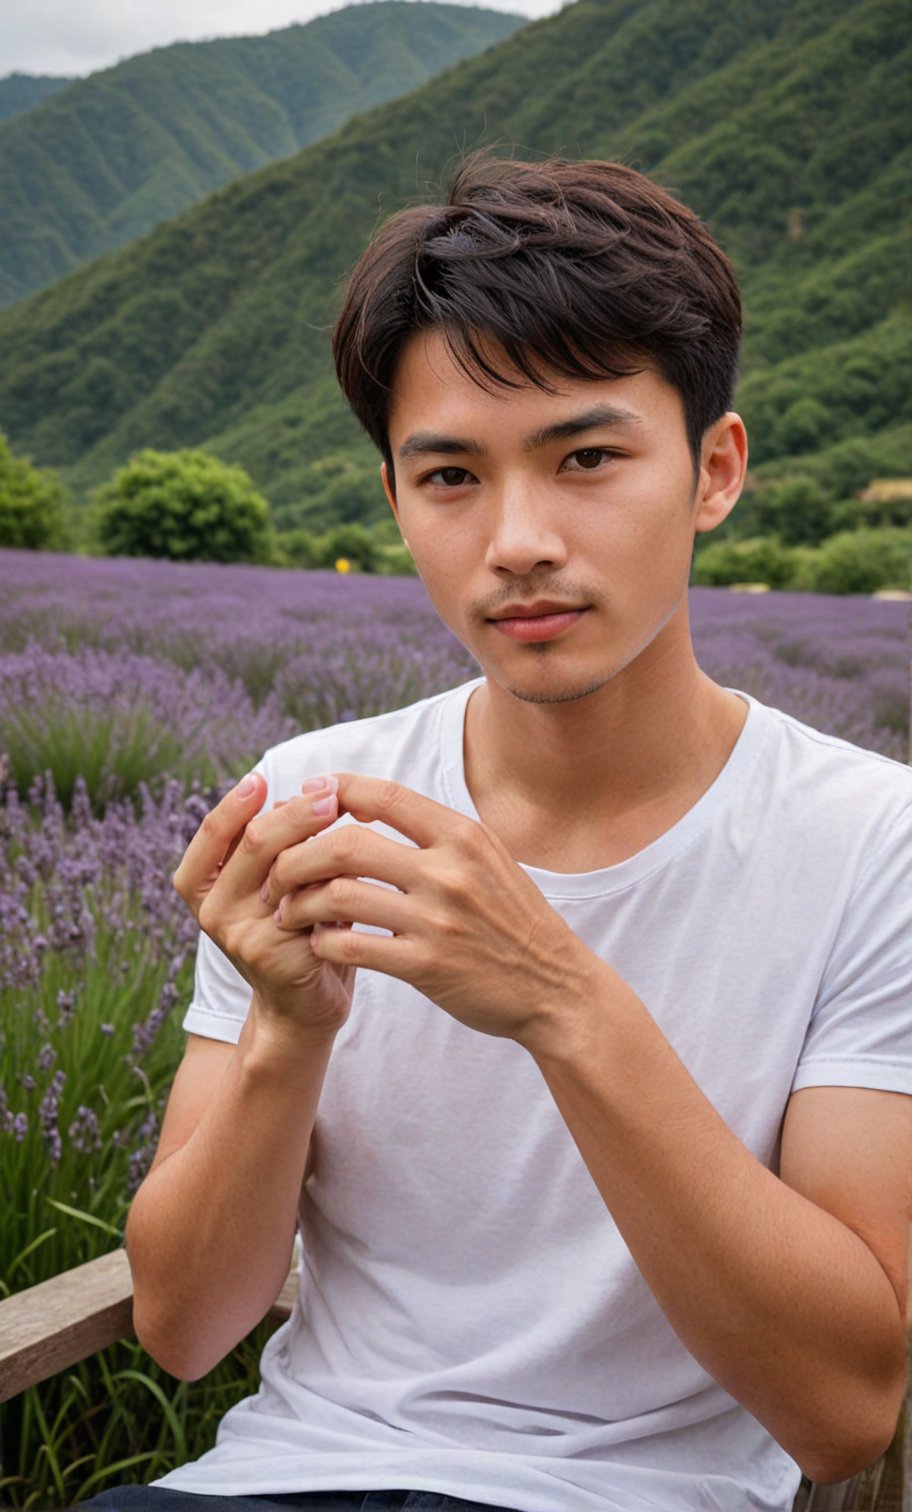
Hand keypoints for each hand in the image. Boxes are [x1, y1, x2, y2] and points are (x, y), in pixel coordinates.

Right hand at [172, 773, 355, 1039]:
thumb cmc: (294, 928)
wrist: (302, 1005)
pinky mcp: (274, 958)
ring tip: (354, 822)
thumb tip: (305, 792)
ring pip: (285, 871)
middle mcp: (213, 911)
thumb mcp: (275, 881)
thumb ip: (276, 844)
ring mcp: (242, 936)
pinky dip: (338, 885)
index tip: (261, 778)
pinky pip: (311, 907)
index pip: (211, 834)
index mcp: (202, 886)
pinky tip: (363, 872)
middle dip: (296, 812)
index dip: (235, 803)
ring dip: (323, 843)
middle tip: (333, 794)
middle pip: (253, 843)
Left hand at [264, 774, 600, 1048]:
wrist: (554, 986)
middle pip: (347, 843)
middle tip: (279, 868)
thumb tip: (371, 801)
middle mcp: (449, 871)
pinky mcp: (427, 966)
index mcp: (463, 836)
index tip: (305, 799)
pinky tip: (319, 943)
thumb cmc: (513, 920)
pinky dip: (325, 943)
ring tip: (289, 911)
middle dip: (299, 854)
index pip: (383, 796)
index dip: (333, 792)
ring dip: (301, 902)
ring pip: (341, 896)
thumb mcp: (488, 859)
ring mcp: (438, 920)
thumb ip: (437, 833)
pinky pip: (354, 947)